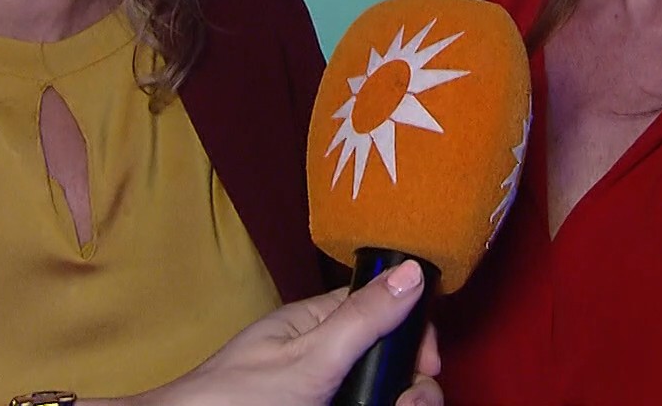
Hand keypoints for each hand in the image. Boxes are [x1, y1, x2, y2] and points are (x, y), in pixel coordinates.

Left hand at [129, 261, 442, 405]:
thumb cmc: (234, 399)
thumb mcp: (310, 359)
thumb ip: (363, 318)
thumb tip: (410, 270)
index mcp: (316, 326)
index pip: (384, 311)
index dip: (414, 336)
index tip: (427, 364)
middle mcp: (324, 358)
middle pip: (390, 362)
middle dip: (413, 386)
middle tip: (407, 405)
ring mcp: (324, 392)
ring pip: (382, 393)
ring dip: (402, 404)